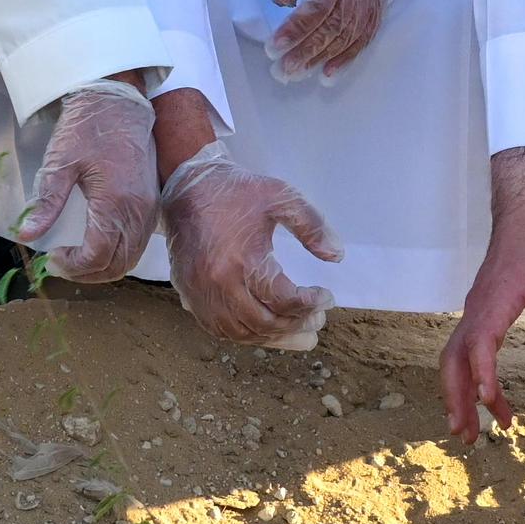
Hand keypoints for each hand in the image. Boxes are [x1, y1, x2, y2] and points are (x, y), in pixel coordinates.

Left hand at [19, 81, 161, 282]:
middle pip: (117, 265)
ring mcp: (150, 208)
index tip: (52, 258)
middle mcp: (138, 211)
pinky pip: (139, 243)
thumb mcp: (60, 163)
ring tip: (77, 258)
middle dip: (86, 273)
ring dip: (104, 267)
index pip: (97, 256)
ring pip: (131, 258)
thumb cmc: (88, 128)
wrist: (119, 102)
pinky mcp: (153, 203)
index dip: (72, 267)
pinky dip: (119, 253)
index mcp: (115, 202)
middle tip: (61, 264)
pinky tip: (98, 244)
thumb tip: (27, 235)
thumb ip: (47, 203)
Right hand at [161, 147, 340, 347]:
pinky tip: (264, 330)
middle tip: (318, 321)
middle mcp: (217, 284)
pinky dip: (244, 334)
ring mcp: (199, 293)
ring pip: (240, 333)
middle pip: (263, 323)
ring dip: (272, 337)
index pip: (283, 299)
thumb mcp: (281, 197)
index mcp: (241, 261)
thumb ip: (312, 226)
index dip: (310, 303)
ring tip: (298, 334)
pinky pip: (217, 328)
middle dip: (296, 325)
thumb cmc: (236, 191)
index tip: (327, 297)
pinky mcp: (188, 294)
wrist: (187, 186)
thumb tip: (337, 256)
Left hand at [266, 0, 396, 77]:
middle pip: (332, 27)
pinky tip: (328, 73)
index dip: (295, 30)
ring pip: (348, 37)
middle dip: (306, 52)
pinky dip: (347, 58)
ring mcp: (371, 0)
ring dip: (323, 59)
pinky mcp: (378, 7)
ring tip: (298, 74)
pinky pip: (365, 37)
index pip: (316, 6)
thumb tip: (282, 1)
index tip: (274, 47)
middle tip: (282, 71)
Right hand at [440, 146, 524, 436]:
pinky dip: (468, 379)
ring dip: (458, 395)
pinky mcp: (478, 313)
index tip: (489, 402)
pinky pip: (465, 351)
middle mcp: (477, 308)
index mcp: (498, 299)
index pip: (481, 342)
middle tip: (467, 437)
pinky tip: (484, 401)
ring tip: (470, 431)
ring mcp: (473, 311)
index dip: (482, 373)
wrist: (524, 214)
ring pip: (454, 358)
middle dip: (457, 399)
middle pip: (454, 358)